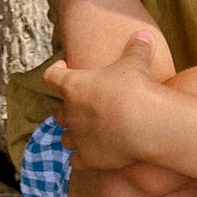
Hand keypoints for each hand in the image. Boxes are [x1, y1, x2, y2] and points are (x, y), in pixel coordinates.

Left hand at [44, 31, 163, 170]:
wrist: (143, 123)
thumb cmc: (135, 87)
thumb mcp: (137, 62)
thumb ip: (137, 49)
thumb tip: (145, 35)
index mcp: (73, 86)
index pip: (51, 77)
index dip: (55, 72)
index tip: (62, 68)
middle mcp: (70, 113)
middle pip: (58, 113)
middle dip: (68, 111)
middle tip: (81, 109)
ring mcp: (77, 138)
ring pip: (65, 139)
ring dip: (73, 136)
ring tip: (86, 135)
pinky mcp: (88, 159)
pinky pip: (76, 161)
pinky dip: (81, 159)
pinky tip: (91, 157)